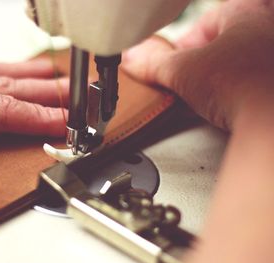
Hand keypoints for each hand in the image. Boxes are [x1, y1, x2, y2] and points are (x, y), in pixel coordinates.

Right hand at [123, 1, 273, 262]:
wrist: (272, 121)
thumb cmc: (241, 84)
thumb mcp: (183, 72)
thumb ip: (154, 64)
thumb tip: (132, 59)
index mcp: (247, 14)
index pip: (208, 22)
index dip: (186, 44)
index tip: (175, 63)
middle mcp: (268, 30)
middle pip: (227, 41)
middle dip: (205, 61)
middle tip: (191, 78)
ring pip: (242, 61)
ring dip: (223, 76)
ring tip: (210, 95)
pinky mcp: (273, 85)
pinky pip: (256, 81)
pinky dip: (242, 91)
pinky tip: (234, 104)